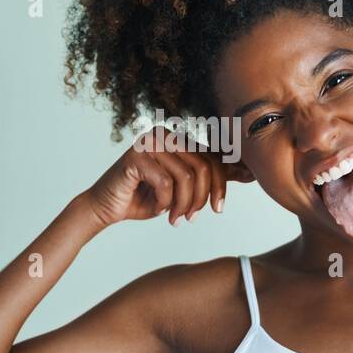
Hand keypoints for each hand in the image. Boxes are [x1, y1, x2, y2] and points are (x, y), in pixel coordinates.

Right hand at [81, 126, 250, 228]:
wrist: (104, 207)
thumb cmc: (142, 198)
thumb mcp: (181, 188)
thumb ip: (206, 177)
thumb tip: (247, 171)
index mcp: (177, 138)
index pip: (211, 157)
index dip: (222, 183)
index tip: (220, 207)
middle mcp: (164, 134)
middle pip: (204, 166)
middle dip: (203, 197)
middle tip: (194, 218)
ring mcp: (149, 142)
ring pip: (187, 177)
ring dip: (184, 204)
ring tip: (176, 218)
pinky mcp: (136, 155)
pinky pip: (166, 183)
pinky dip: (165, 203)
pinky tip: (157, 210)